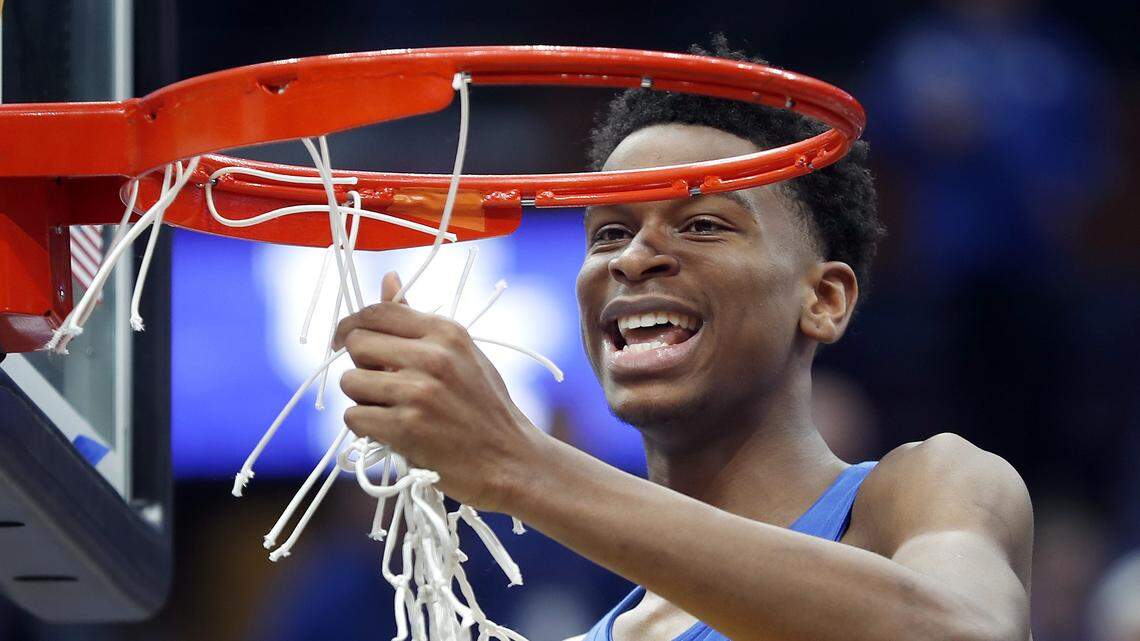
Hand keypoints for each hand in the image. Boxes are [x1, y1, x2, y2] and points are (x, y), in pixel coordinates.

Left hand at [334, 272, 547, 512]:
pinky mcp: (406, 428)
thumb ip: (417, 320)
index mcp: (447, 332)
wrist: (512, 460)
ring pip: (351, 382)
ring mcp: (419, 392)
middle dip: (359, 364)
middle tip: (379, 383)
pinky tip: (390, 431)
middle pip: (357, 343)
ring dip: (362, 399)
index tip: (344, 340)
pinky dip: (365, 427)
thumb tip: (389, 278)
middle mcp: (433, 356)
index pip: (378, 311)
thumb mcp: (461, 353)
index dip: (351, 325)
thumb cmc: (485, 406)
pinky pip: (354, 417)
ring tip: (392, 410)